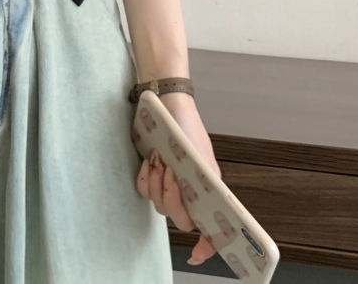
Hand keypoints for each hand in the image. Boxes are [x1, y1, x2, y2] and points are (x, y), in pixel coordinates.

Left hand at [135, 92, 220, 265]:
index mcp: (208, 190)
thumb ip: (202, 182)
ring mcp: (170, 185)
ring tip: (161, 159)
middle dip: (173, 199)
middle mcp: (190, 192)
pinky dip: (147, 178)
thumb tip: (200, 208)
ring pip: (161, 205)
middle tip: (171, 174)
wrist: (165, 104)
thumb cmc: (186, 126)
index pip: (211, 227)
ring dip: (158, 183)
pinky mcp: (152, 175)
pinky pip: (145, 191)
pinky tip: (150, 160)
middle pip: (181, 219)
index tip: (199, 254)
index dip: (208, 245)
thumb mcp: (200, 155)